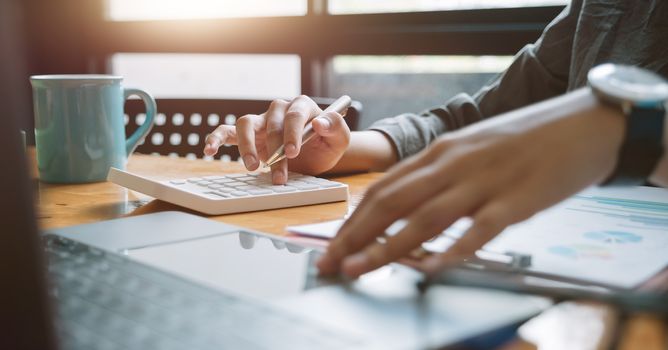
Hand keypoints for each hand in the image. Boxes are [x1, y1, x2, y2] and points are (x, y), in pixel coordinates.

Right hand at [203, 95, 350, 183]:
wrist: (318, 154)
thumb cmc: (327, 144)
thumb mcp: (340, 139)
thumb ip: (335, 127)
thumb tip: (319, 121)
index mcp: (302, 106)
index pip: (293, 115)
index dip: (291, 133)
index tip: (291, 153)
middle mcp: (279, 109)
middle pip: (271, 125)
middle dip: (275, 153)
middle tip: (279, 175)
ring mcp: (261, 120)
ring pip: (245, 123)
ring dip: (247, 146)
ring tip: (253, 167)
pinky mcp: (248, 133)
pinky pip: (227, 131)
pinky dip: (216, 138)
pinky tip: (209, 150)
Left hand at [317, 88, 625, 277]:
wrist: (584, 121)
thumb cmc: (525, 140)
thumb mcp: (472, 150)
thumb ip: (441, 176)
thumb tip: (407, 208)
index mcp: (440, 152)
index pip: (384, 189)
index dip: (353, 220)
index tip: (332, 246)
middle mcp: (453, 164)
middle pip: (393, 203)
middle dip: (355, 236)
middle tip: (328, 265)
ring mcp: (485, 181)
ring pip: (425, 217)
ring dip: (386, 247)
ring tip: (357, 270)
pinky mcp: (518, 199)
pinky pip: (480, 228)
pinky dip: (453, 249)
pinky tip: (432, 269)